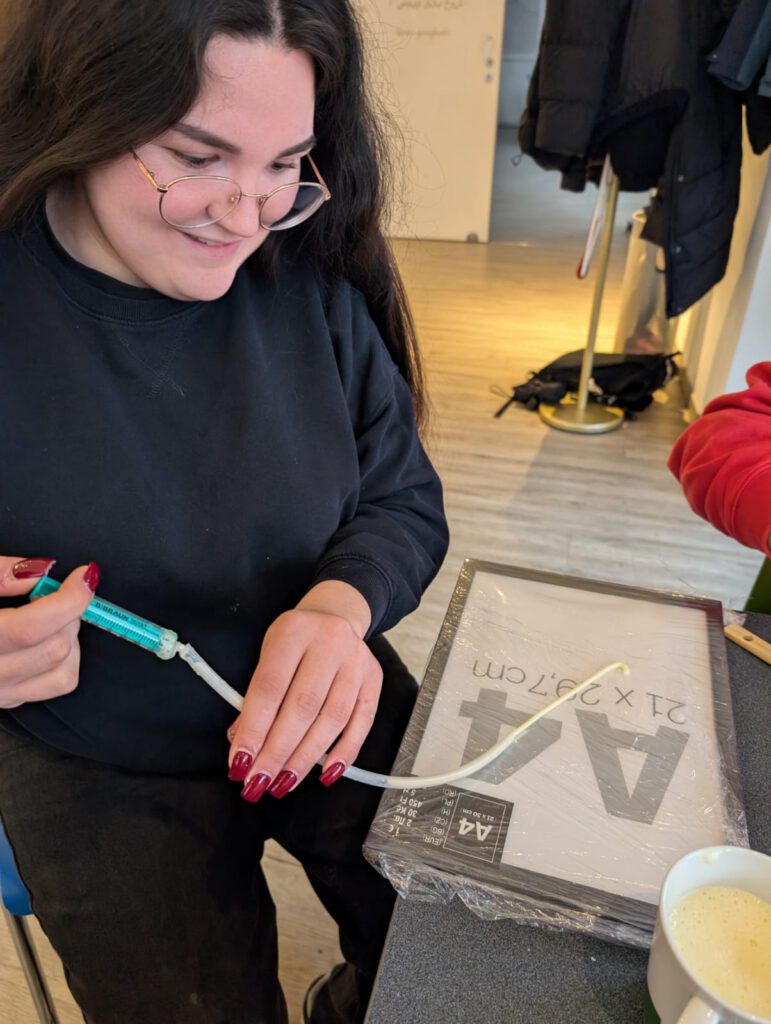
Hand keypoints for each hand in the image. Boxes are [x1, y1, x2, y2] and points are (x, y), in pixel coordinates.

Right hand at [0, 557, 99, 707]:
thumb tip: (42, 572)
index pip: (31, 628)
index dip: (68, 598)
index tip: (83, 574)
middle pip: (52, 650)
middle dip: (70, 613)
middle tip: (58, 588)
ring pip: (62, 674)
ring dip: (70, 638)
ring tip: (51, 613)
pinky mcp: (2, 700)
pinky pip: (52, 686)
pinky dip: (63, 658)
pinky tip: (43, 636)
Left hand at [227, 582, 381, 800]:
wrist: (336, 614)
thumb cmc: (295, 640)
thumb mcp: (268, 653)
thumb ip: (256, 694)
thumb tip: (242, 742)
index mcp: (293, 632)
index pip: (270, 687)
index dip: (253, 729)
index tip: (239, 763)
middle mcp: (329, 644)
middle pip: (302, 707)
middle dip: (277, 752)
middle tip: (258, 783)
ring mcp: (356, 661)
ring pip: (332, 719)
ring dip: (305, 758)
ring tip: (283, 783)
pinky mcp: (374, 679)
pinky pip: (362, 722)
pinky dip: (345, 753)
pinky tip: (325, 774)